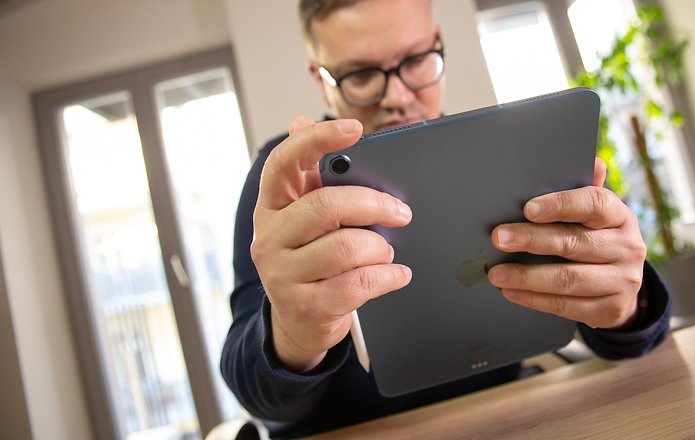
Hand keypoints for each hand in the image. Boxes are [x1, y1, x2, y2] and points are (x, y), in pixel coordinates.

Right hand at [251, 117, 412, 371]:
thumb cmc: (310, 259)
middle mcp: (269, 237)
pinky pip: (357, 284)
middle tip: (401, 211)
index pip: (284, 163)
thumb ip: (310, 174)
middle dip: (374, 204)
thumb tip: (301, 122)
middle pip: (326, 206)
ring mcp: (282, 274)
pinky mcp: (305, 306)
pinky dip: (388, 276)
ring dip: (380, 247)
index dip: (316, 140)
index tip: (354, 128)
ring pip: (346, 248)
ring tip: (388, 250)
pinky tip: (398, 274)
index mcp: (271, 206)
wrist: (299, 322)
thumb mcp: (305, 216)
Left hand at [487, 158, 645, 328]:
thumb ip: (585, 190)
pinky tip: (511, 291)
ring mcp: (622, 281)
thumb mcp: (596, 215)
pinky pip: (566, 306)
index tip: (528, 208)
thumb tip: (591, 160)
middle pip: (574, 242)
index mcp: (620, 217)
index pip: (594, 204)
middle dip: (532, 240)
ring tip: (496, 273)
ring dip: (527, 276)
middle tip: (499, 237)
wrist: (624, 285)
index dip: (561, 204)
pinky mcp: (610, 310)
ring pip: (569, 279)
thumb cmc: (598, 238)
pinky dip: (534, 299)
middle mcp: (627, 247)